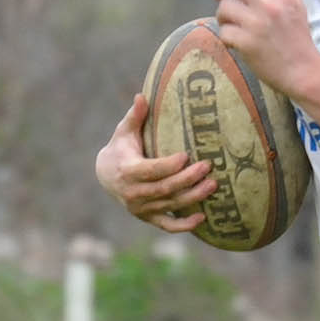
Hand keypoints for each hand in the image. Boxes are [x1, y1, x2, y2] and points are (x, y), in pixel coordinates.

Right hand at [95, 95, 215, 233]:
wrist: (106, 175)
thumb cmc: (120, 147)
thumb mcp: (124, 131)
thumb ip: (135, 116)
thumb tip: (142, 95)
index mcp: (127, 171)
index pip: (150, 170)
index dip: (168, 165)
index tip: (186, 155)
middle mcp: (133, 193)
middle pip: (164, 188)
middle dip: (187, 179)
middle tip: (207, 167)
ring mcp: (141, 208)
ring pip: (170, 205)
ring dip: (193, 197)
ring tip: (213, 185)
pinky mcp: (148, 217)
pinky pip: (167, 225)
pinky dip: (184, 225)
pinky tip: (202, 218)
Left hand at [212, 0, 316, 95]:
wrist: (303, 70)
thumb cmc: (299, 39)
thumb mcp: (300, 7)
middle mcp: (268, 5)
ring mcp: (256, 24)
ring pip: (224, 8)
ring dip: (222, 16)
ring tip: (229, 24)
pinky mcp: (246, 43)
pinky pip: (224, 32)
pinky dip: (226, 37)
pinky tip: (233, 42)